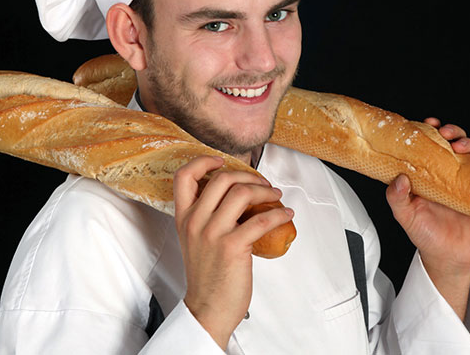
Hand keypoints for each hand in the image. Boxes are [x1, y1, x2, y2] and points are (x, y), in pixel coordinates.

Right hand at [174, 156, 293, 348]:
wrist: (207, 309)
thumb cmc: (206, 276)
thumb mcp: (195, 240)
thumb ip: (207, 217)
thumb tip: (236, 197)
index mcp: (183, 218)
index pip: (184, 176)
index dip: (204, 161)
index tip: (222, 161)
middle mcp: (195, 221)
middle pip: (221, 179)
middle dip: (248, 176)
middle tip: (263, 184)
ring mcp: (212, 233)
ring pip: (242, 193)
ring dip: (266, 191)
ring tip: (276, 197)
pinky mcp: (232, 247)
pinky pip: (261, 220)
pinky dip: (278, 214)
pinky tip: (286, 215)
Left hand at [385, 117, 469, 318]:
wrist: (447, 258)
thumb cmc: (425, 234)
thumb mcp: (405, 215)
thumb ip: (396, 197)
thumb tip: (399, 179)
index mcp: (431, 172)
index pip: (433, 143)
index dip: (432, 129)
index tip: (428, 123)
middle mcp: (450, 173)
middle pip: (457, 142)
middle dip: (454, 132)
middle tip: (445, 134)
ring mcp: (469, 182)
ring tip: (462, 148)